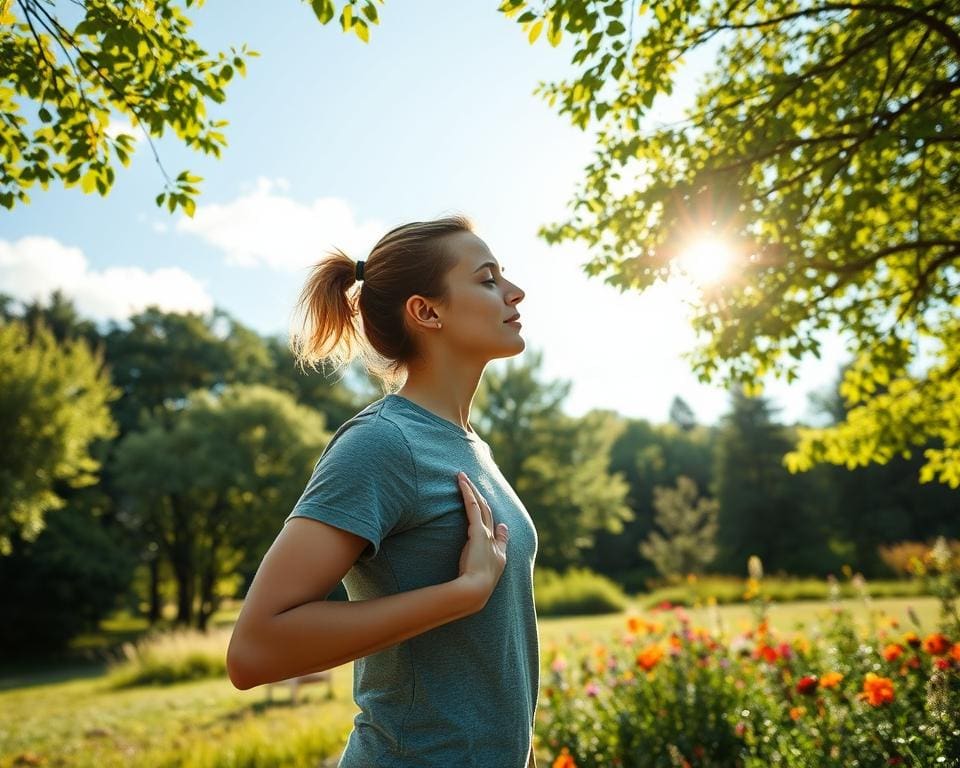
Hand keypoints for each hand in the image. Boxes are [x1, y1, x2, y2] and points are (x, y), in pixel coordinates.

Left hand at [455, 471, 507, 610]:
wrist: (477, 590)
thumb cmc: (477, 586)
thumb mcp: (484, 572)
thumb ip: (489, 556)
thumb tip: (499, 535)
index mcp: (498, 550)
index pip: (493, 525)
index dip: (489, 513)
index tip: (483, 502)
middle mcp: (494, 539)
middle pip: (487, 511)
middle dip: (479, 495)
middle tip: (469, 480)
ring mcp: (487, 534)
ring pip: (481, 505)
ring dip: (472, 489)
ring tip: (462, 476)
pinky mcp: (478, 532)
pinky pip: (473, 507)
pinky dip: (468, 493)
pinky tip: (462, 482)